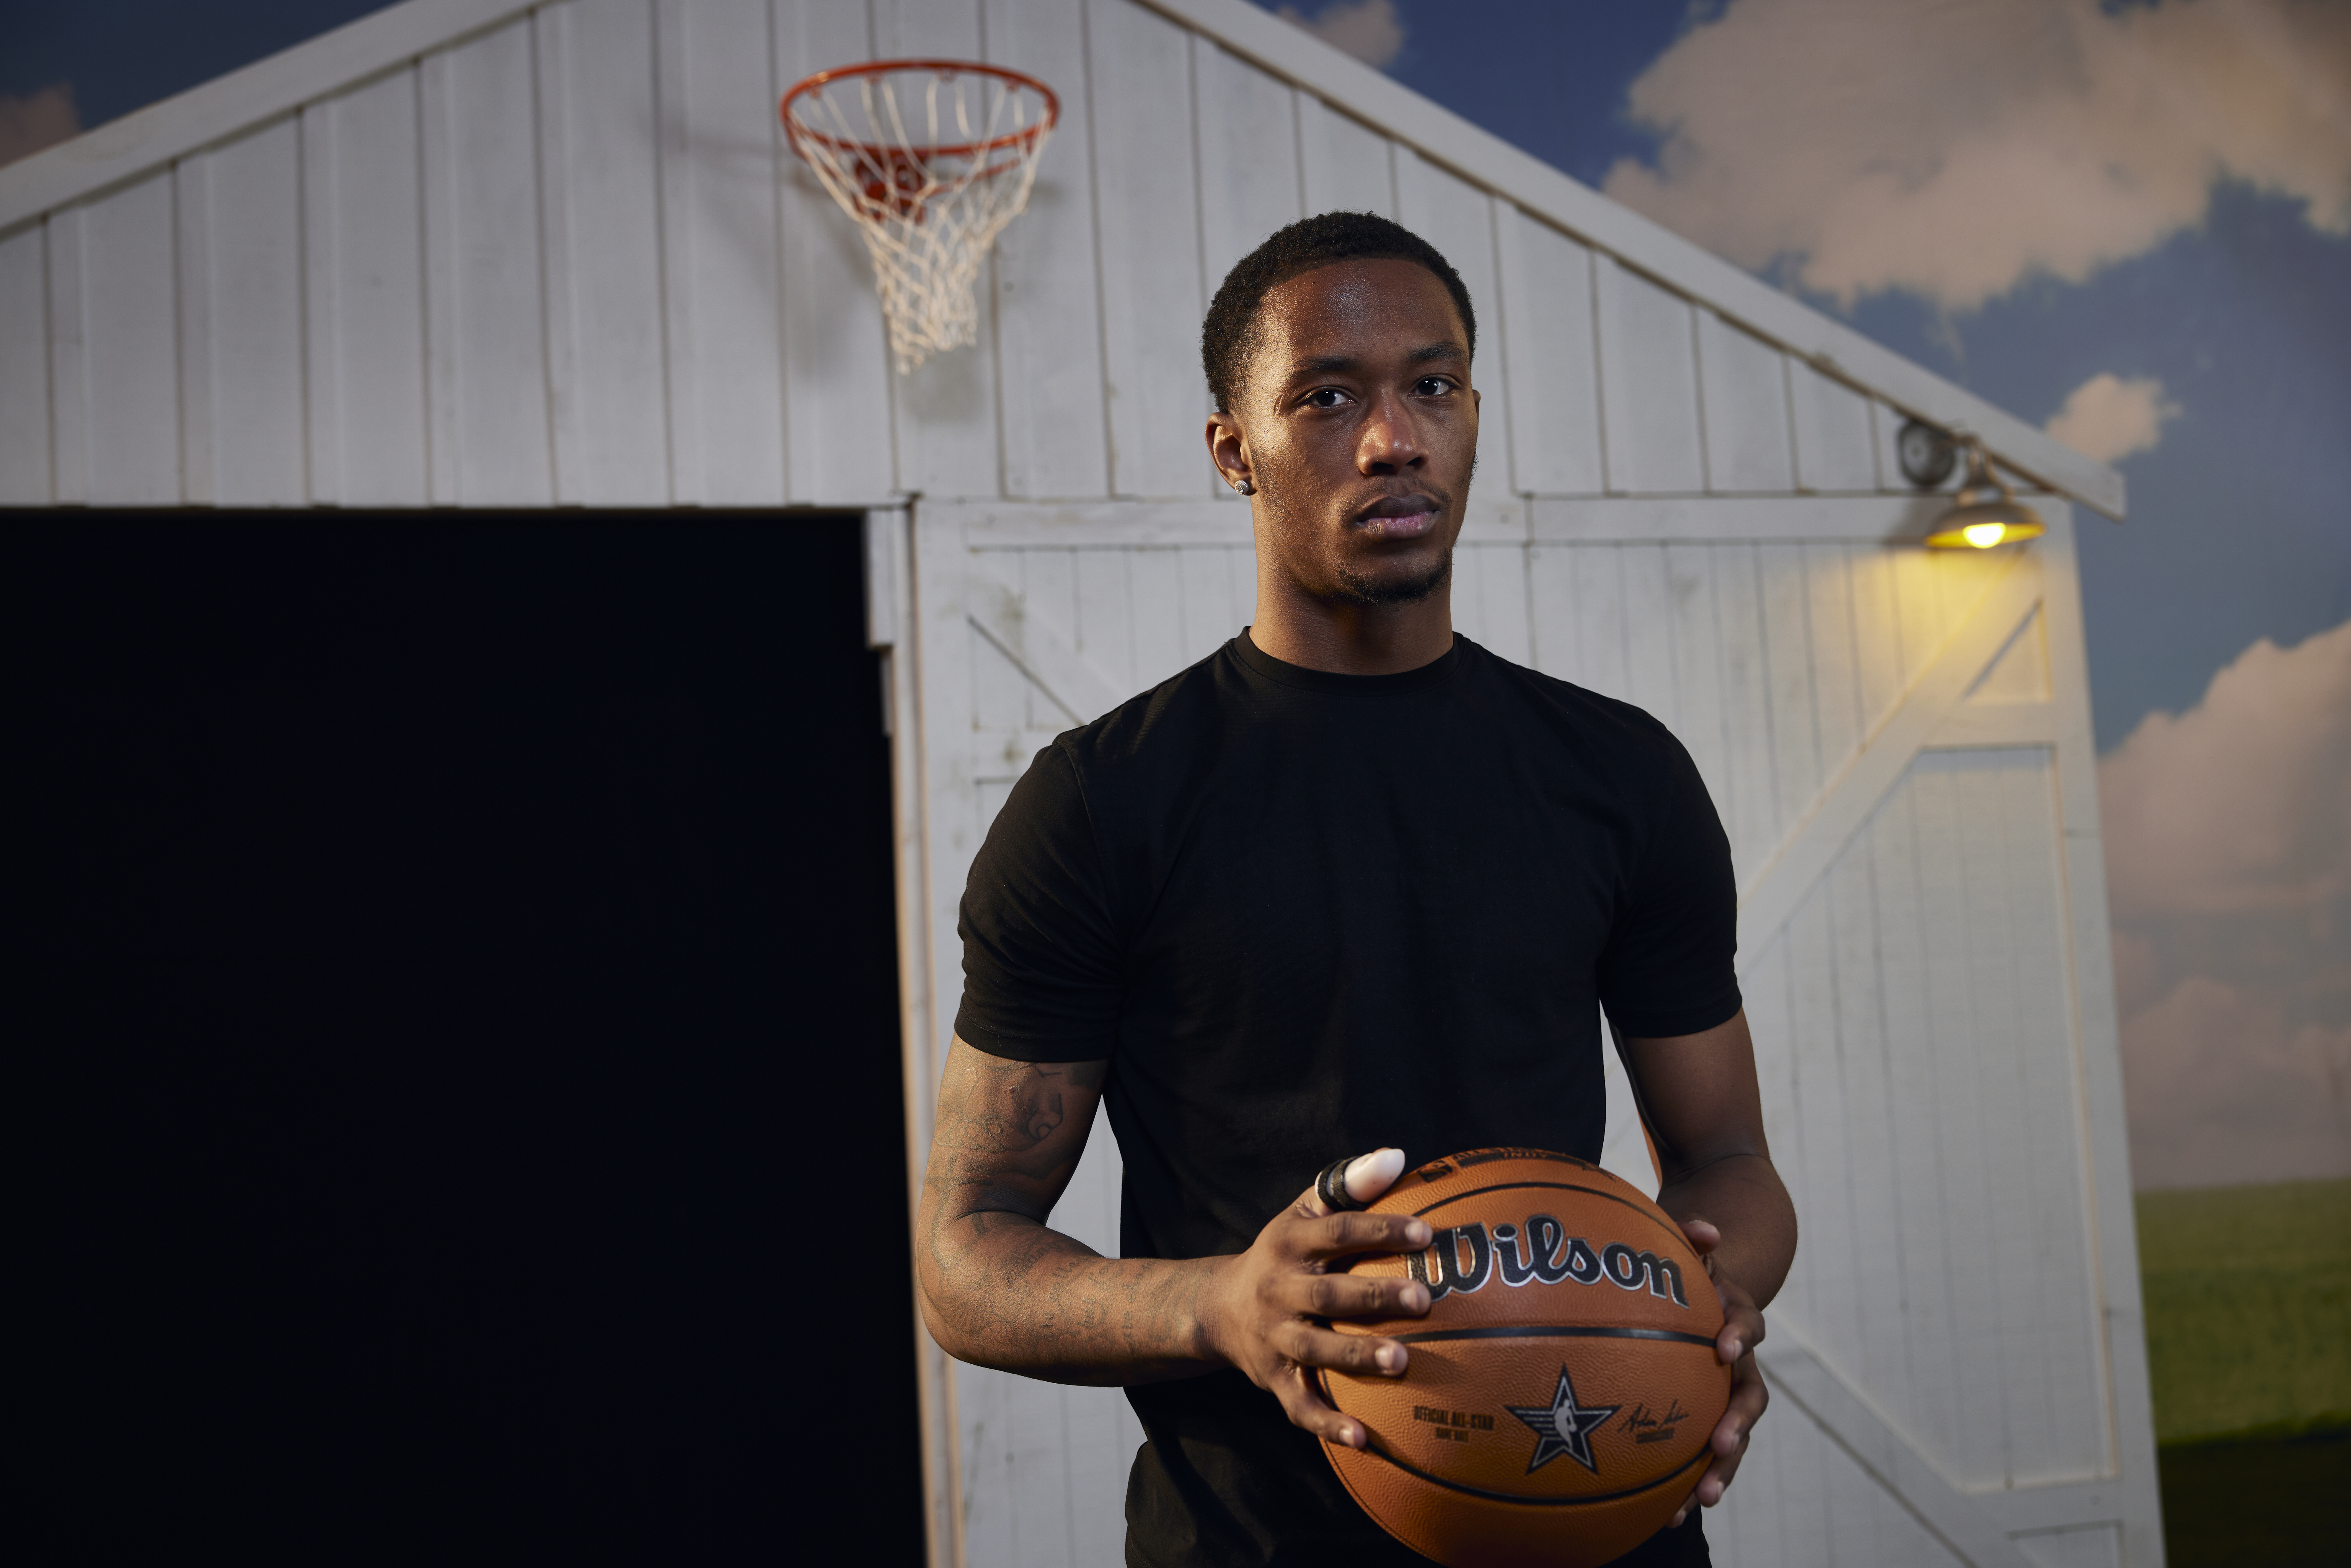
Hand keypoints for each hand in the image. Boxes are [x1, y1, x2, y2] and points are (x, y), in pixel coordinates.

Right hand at [1196, 1148, 1433, 1448]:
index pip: (1338, 1232)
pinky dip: (1328, 1423)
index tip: (1426, 1233)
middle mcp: (1278, 1290)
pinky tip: (1364, 1438)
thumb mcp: (1304, 1211)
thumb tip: (1398, 1157)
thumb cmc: (1284, 1253)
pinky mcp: (1274, 1379)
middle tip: (1425, 1299)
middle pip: (1328, 1294)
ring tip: (1401, 1362)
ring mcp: (1274, 1338)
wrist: (1217, 1308)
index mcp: (1290, 1243)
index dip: (1380, 1230)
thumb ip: (1349, 1185)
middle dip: (1374, 1297)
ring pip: (1316, 1351)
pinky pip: (1301, 1405)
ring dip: (1356, 1358)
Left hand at [1670, 1216, 1768, 1527]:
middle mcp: (1739, 1364)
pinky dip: (1690, 1485)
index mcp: (1734, 1320)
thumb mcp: (1687, 1251)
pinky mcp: (1708, 1421)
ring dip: (1722, 1469)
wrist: (1708, 1295)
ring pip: (1735, 1437)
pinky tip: (1668, 1516)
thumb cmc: (1688, 1273)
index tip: (1722, 1347)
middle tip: (1721, 1445)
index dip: (1737, 1333)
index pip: (1746, 1325)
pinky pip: (1705, 1456)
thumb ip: (1692, 1237)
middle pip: (1750, 1397)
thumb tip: (1706, 1228)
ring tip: (1701, 1500)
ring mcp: (1726, 1396)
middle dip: (1737, 1423)